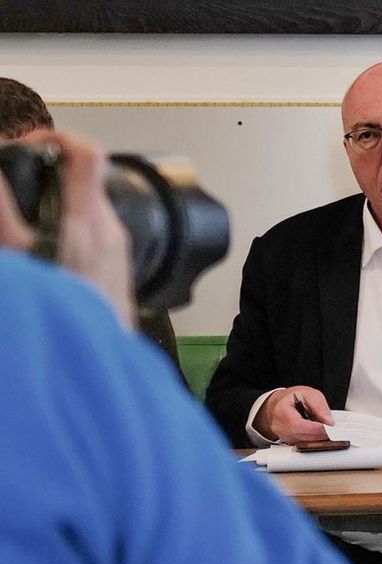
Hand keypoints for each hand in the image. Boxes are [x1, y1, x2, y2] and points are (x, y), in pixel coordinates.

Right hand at [0, 130, 133, 325]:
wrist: (98, 358)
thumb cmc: (58, 310)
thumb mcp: (16, 251)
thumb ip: (4, 210)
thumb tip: (0, 171)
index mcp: (84, 219)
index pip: (87, 153)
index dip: (57, 137)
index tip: (29, 144)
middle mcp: (109, 229)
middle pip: (83, 181)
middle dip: (47, 176)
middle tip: (16, 185)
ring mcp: (118, 249)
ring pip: (87, 210)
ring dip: (56, 206)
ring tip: (27, 223)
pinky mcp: (119, 267)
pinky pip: (94, 235)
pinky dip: (67, 230)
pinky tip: (48, 251)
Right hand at [254, 386, 333, 442]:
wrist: (281, 403)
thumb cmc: (293, 398)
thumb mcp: (309, 394)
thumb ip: (319, 406)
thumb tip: (328, 421)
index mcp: (281, 410)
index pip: (297, 425)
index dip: (315, 429)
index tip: (328, 428)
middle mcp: (279, 426)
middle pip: (301, 436)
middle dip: (319, 435)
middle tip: (332, 430)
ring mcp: (282, 436)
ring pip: (303, 443)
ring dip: (317, 438)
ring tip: (325, 429)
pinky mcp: (288, 441)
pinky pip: (303, 444)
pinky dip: (313, 440)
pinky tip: (318, 433)